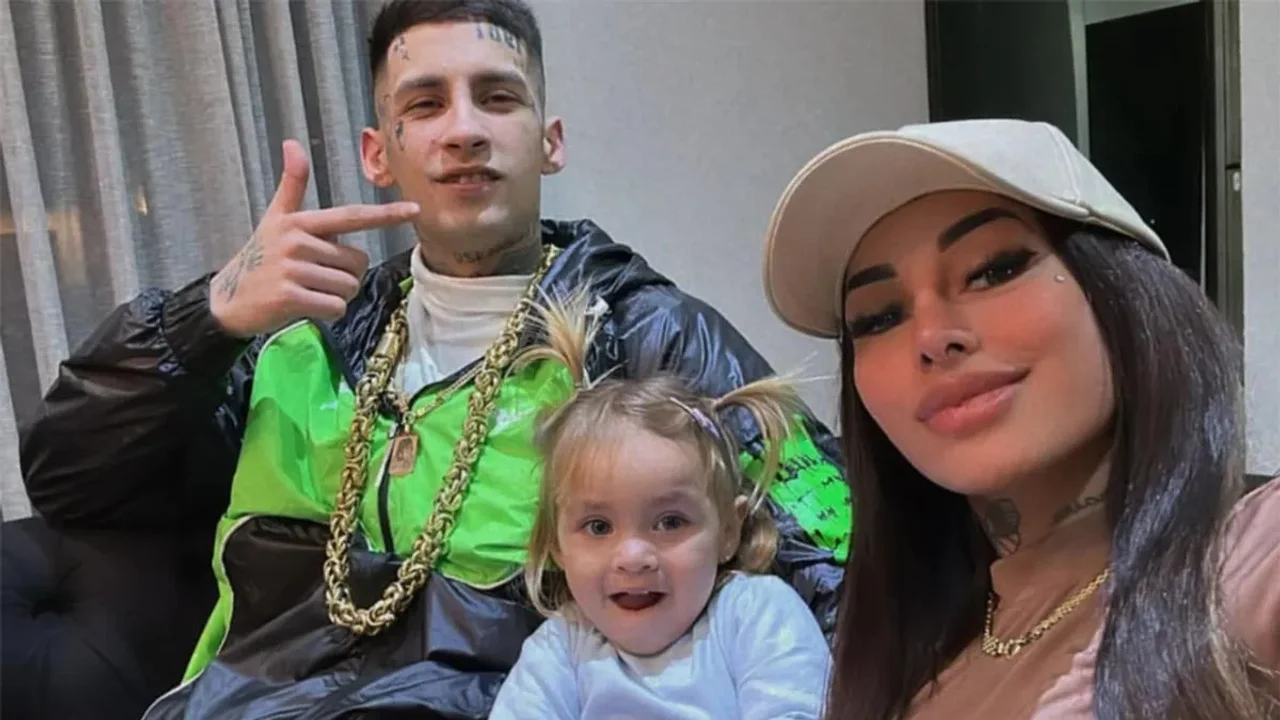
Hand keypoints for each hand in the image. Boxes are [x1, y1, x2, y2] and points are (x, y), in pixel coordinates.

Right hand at [209, 139, 418, 337]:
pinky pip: (336, 308)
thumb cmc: (262, 258)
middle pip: (356, 263)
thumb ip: (292, 186)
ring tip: (308, 292)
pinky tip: (306, 307)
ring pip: (347, 287)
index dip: (385, 214)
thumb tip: (292, 142)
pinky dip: (328, 313)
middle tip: (315, 278)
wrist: (228, 299)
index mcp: (300, 222)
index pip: (351, 216)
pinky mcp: (290, 297)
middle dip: (345, 276)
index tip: (414, 210)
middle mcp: (297, 241)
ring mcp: (293, 269)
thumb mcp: (275, 219)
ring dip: (336, 297)